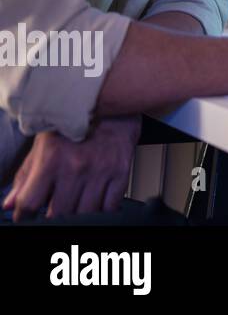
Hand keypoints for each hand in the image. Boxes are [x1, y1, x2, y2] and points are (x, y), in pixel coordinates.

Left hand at [2, 114, 141, 220]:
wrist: (113, 106)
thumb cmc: (75, 125)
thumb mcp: (43, 145)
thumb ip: (25, 177)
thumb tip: (9, 204)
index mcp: (52, 158)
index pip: (29, 203)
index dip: (23, 216)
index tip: (25, 217)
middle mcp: (76, 166)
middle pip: (58, 213)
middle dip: (52, 216)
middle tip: (52, 210)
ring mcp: (101, 170)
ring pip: (85, 213)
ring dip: (77, 215)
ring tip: (73, 205)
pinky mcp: (121, 172)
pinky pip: (109, 207)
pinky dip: (100, 210)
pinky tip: (94, 201)